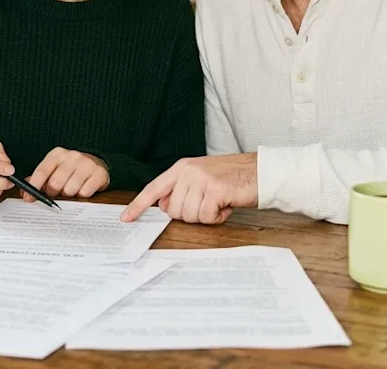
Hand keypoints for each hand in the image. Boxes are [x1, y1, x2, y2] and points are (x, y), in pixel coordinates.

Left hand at [23, 148, 108, 200]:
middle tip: (58, 191)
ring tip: (72, 187)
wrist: (96, 162)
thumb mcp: (54, 168)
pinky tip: (84, 187)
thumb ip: (38, 179)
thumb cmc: (70, 168)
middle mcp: (72, 156)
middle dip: (54, 192)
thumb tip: (25, 193)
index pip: (42, 171)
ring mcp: (87, 164)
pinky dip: (82, 195)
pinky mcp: (99, 173)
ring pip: (70, 190)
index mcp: (57, 154)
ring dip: (69, 194)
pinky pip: (85, 193)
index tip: (28, 198)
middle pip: (55, 184)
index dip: (34, 187)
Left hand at [120, 154, 258, 223]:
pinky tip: (226, 205)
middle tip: (208, 204)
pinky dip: (217, 217)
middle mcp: (188, 171)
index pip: (154, 188)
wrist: (260, 171)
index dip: (139, 205)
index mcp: (181, 168)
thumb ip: (181, 190)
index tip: (126, 218)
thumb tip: (163, 206)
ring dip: (205, 216)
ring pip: (189, 216)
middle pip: (173, 211)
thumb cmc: (232, 177)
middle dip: (191, 215)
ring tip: (219, 202)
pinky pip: (206, 216)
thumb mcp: (201, 179)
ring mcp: (201, 179)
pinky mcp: (215, 189)